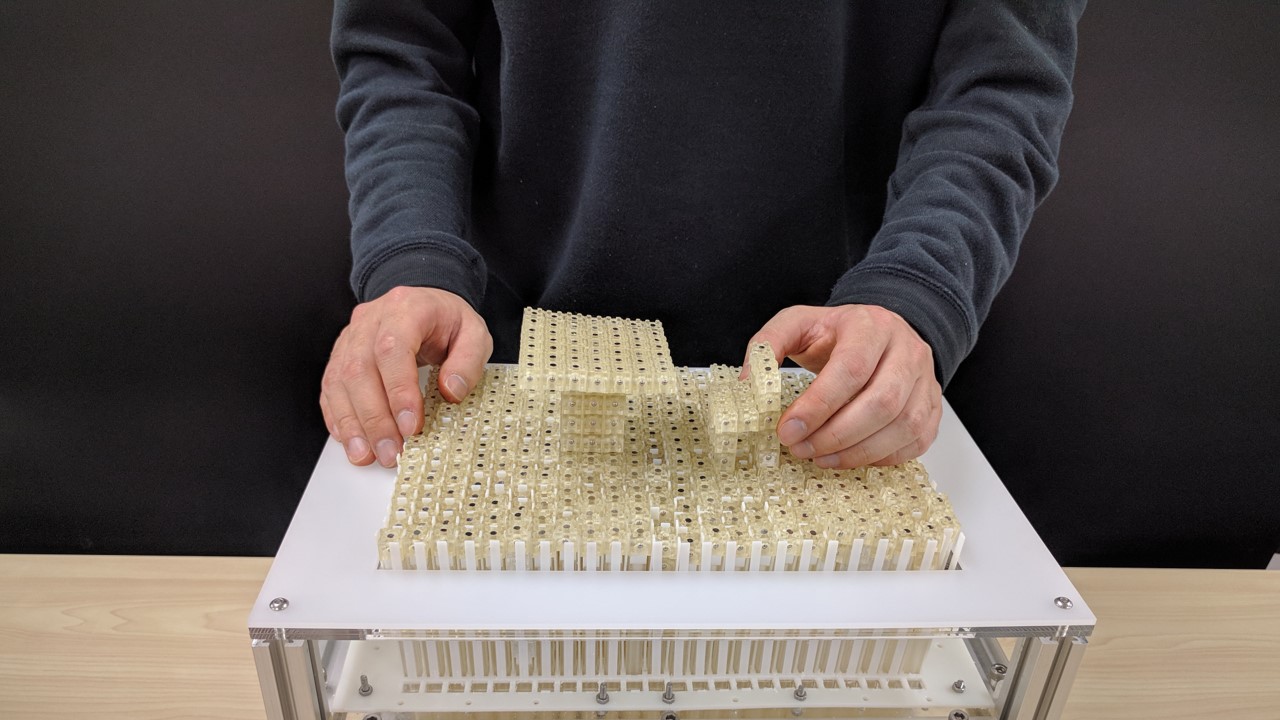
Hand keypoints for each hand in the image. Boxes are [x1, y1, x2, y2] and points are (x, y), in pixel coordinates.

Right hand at [320, 286, 491, 466]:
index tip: (411, 426)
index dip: (398, 391)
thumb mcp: (475, 333)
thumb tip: (452, 392)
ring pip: (339, 382)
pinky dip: (339, 417)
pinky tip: (351, 439)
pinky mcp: (340, 355)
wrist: (425, 302)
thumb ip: (468, 361)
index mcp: (405, 309)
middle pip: (360, 370)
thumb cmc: (447, 320)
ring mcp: (351, 338)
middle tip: (390, 452)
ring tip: (367, 454)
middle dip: (375, 418)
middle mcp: (370, 321)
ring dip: (353, 423)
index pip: (392, 350)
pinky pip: (330, 388)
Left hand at [748, 304, 941, 467]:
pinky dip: (882, 458)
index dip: (819, 405)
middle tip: (800, 449)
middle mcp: (907, 351)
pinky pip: (916, 441)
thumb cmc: (837, 333)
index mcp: (871, 326)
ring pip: (902, 426)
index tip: (787, 430)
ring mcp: (925, 380)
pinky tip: (850, 457)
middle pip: (882, 402)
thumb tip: (750, 383)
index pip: (851, 369)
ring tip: (820, 458)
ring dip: (857, 452)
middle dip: (836, 435)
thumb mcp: (797, 324)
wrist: (878, 331)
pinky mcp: (932, 407)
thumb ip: (767, 345)